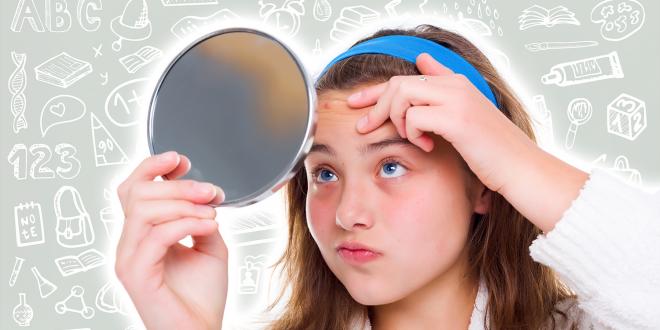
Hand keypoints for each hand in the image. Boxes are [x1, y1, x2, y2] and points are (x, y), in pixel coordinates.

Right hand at [115, 151, 227, 329]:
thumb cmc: (202, 296)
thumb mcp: (209, 244)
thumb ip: (201, 218)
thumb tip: (204, 197)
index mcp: (143, 234)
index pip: (133, 189)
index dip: (152, 167)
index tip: (181, 160)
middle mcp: (131, 244)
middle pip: (138, 193)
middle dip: (178, 185)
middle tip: (210, 191)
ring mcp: (129, 258)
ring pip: (144, 209)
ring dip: (184, 203)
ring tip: (211, 213)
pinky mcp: (135, 274)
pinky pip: (156, 235)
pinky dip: (186, 223)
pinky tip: (207, 226)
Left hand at [346, 53, 587, 232]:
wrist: (521, 170)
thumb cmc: (491, 152)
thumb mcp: (464, 119)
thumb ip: (442, 98)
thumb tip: (422, 63)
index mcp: (456, 83)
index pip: (406, 76)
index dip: (375, 89)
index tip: (354, 104)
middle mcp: (456, 84)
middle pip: (398, 83)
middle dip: (375, 106)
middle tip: (365, 129)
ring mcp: (457, 99)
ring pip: (402, 94)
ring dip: (396, 120)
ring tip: (410, 139)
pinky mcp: (457, 119)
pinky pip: (414, 116)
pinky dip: (412, 134)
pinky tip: (427, 147)